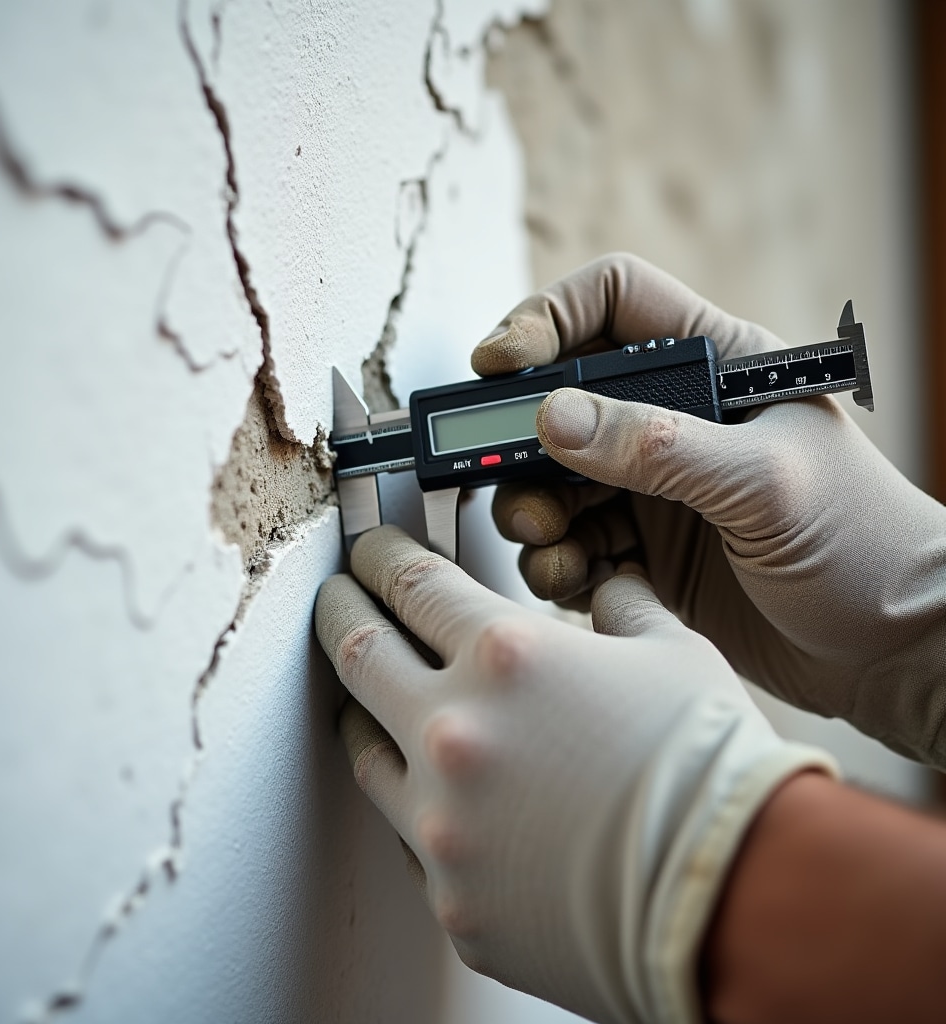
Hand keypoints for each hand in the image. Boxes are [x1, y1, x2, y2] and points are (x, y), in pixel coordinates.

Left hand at [315, 525, 832, 1022]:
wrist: (742, 904)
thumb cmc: (713, 773)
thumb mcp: (673, 654)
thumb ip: (621, 610)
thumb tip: (605, 593)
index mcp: (508, 658)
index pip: (411, 582)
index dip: (381, 556)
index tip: (369, 550)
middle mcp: (457, 734)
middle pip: (360, 650)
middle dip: (340, 608)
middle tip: (337, 594)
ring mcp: (444, 824)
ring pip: (365, 747)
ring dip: (361, 709)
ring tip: (368, 696)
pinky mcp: (452, 899)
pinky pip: (407, 836)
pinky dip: (413, 800)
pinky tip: (434, 790)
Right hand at [473, 253, 945, 765]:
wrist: (890, 649)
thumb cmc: (864, 545)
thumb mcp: (764, 482)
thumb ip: (656, 446)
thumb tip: (553, 417)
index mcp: (716, 369)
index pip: (613, 302)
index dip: (548, 317)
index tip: (500, 363)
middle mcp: (674, 422)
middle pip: (562, 399)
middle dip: (522, 441)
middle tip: (506, 478)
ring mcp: (653, 489)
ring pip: (553, 479)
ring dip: (532, 510)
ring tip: (548, 542)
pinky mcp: (642, 550)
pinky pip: (570, 544)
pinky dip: (556, 562)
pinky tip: (577, 580)